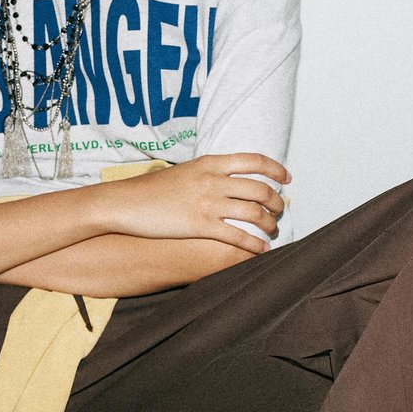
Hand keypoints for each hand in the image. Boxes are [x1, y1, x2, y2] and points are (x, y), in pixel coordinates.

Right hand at [101, 153, 289, 251]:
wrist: (125, 203)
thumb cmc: (151, 190)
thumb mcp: (184, 172)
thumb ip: (208, 173)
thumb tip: (226, 178)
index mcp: (211, 163)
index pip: (254, 161)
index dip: (276, 169)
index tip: (287, 179)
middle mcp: (213, 180)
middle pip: (261, 189)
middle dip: (277, 202)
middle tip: (280, 212)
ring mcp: (208, 203)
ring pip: (254, 213)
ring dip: (270, 224)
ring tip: (272, 232)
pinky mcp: (200, 225)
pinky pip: (238, 236)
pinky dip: (255, 244)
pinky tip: (261, 250)